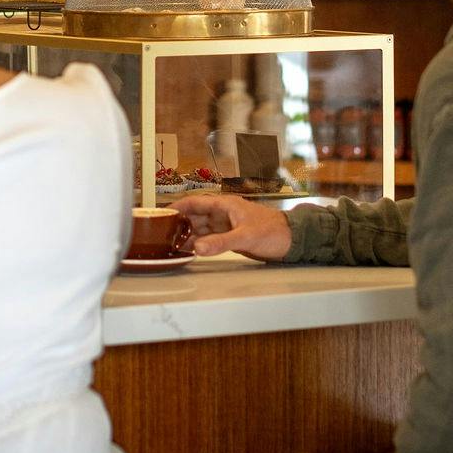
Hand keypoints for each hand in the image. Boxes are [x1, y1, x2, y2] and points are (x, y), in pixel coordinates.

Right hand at [171, 193, 292, 260]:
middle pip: (194, 216)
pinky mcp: (230, 238)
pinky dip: (198, 244)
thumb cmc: (274, 231)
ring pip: (200, 229)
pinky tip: (188, 250)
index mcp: (225, 205)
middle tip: (161, 234)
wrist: (292, 240)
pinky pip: (209, 239)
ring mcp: (226, 226)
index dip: (178, 207)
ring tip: (169, 244)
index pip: (195, 202)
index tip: (162, 214)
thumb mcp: (245, 236)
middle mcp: (223, 214)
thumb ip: (221, 242)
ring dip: (187, 236)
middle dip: (179, 224)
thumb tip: (197, 247)